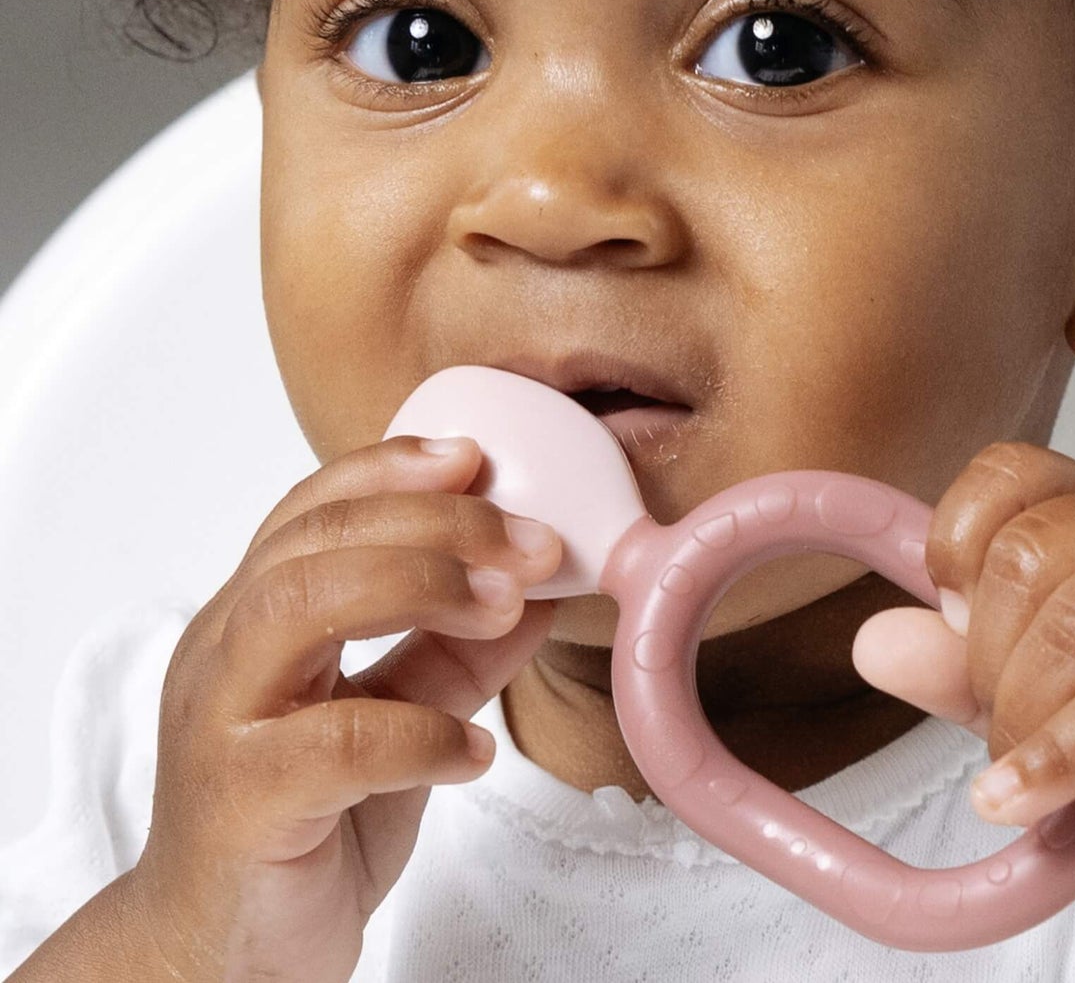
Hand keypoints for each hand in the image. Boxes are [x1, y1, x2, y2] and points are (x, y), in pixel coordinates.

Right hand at [125, 434, 561, 981]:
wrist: (220, 960)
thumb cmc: (300, 825)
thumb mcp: (395, 719)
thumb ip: (455, 653)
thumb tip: (539, 589)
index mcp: (254, 620)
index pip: (311, 510)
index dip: (392, 470)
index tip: (479, 457)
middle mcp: (224, 655)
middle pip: (314, 542)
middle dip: (434, 523)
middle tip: (529, 543)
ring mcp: (221, 725)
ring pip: (297, 607)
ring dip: (418, 584)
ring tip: (505, 605)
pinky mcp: (237, 805)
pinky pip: (330, 745)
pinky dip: (419, 735)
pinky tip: (474, 751)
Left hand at [852, 441, 1074, 898]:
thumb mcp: (1042, 698)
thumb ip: (958, 664)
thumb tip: (874, 642)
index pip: (1008, 473)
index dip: (956, 542)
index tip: (952, 620)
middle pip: (1027, 553)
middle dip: (988, 660)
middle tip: (1002, 728)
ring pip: (1074, 623)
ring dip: (1024, 716)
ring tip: (1024, 772)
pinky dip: (1060, 757)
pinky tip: (1028, 796)